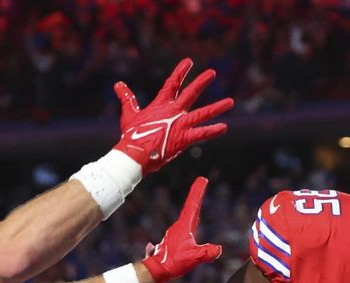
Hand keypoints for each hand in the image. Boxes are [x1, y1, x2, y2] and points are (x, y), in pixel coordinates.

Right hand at [113, 58, 233, 174]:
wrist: (134, 154)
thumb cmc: (132, 135)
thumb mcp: (129, 114)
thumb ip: (127, 98)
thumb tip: (118, 84)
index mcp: (161, 105)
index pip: (172, 83)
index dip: (180, 72)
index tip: (189, 61)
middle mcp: (173, 112)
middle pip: (190, 93)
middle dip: (201, 82)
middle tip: (212, 72)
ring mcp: (180, 124)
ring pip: (203, 113)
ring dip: (217, 107)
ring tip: (231, 102)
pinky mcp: (184, 138)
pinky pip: (202, 134)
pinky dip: (213, 131)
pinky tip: (224, 127)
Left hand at [142, 177, 221, 282]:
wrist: (157, 270)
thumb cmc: (174, 263)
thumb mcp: (194, 258)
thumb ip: (206, 253)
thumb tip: (219, 249)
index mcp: (184, 226)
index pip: (193, 205)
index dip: (198, 192)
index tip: (203, 179)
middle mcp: (179, 226)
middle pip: (191, 207)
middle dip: (197, 195)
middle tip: (202, 182)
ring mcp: (176, 232)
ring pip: (188, 217)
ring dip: (194, 207)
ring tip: (198, 199)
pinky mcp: (175, 239)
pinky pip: (185, 227)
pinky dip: (191, 220)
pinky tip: (191, 226)